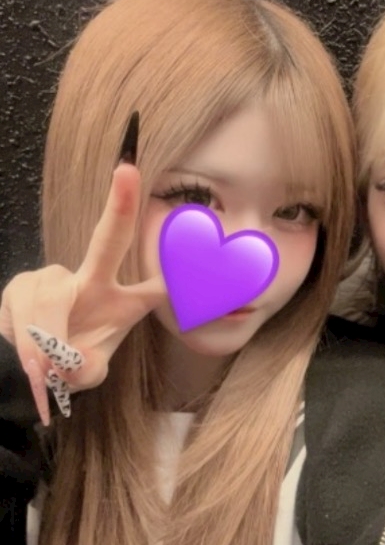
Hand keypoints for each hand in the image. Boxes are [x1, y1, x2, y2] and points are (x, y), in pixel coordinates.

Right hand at [0, 164, 164, 422]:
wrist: (25, 366)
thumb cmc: (67, 363)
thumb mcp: (86, 373)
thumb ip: (85, 371)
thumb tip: (69, 362)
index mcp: (124, 305)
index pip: (157, 287)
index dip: (181, 272)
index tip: (203, 242)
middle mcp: (93, 281)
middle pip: (109, 240)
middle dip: (120, 205)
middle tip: (128, 171)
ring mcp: (55, 279)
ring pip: (49, 298)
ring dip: (44, 336)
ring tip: (42, 367)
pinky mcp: (22, 285)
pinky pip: (22, 308)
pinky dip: (24, 338)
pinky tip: (28, 356)